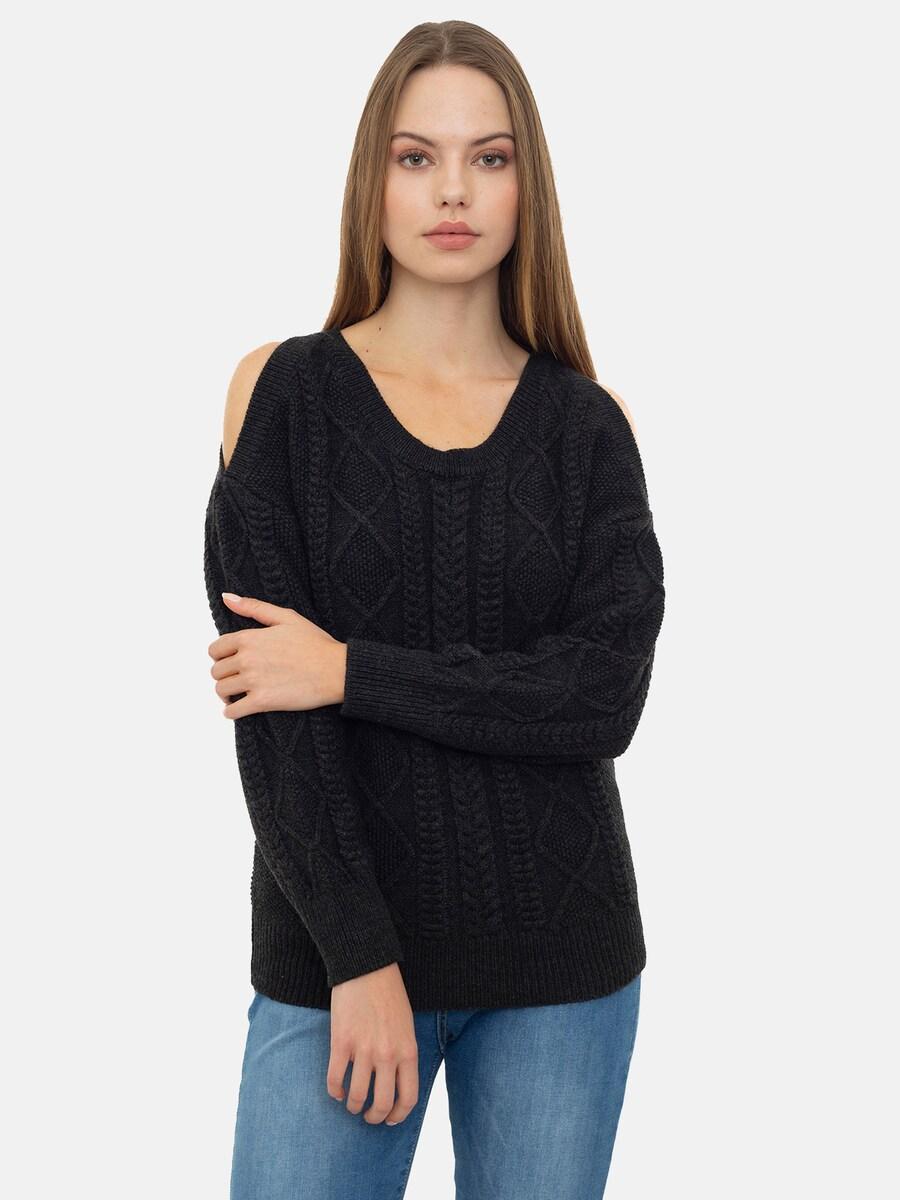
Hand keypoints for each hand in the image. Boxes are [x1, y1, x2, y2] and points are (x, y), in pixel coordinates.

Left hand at [208, 592, 347, 718]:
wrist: (336, 670)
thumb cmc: (316, 643)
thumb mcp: (287, 617)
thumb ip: (254, 607)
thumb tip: (227, 597)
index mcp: (249, 638)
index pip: (215, 649)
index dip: (220, 656)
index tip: (230, 661)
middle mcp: (247, 659)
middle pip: (216, 671)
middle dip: (225, 674)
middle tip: (237, 678)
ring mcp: (253, 681)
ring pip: (221, 690)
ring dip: (226, 693)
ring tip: (237, 694)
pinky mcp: (262, 702)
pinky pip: (232, 711)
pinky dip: (231, 711)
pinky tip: (239, 708)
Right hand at [328, 963, 418, 1125]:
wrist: (367, 967)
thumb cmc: (389, 994)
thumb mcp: (406, 1026)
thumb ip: (403, 1053)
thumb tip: (396, 1082)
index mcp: (408, 1050)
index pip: (408, 1098)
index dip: (398, 1115)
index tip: (390, 1119)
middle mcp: (388, 1054)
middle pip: (382, 1103)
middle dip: (374, 1117)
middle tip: (369, 1116)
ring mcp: (363, 1049)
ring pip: (358, 1096)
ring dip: (353, 1106)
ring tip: (351, 1104)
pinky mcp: (341, 1042)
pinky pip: (335, 1079)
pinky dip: (335, 1091)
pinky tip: (336, 1091)